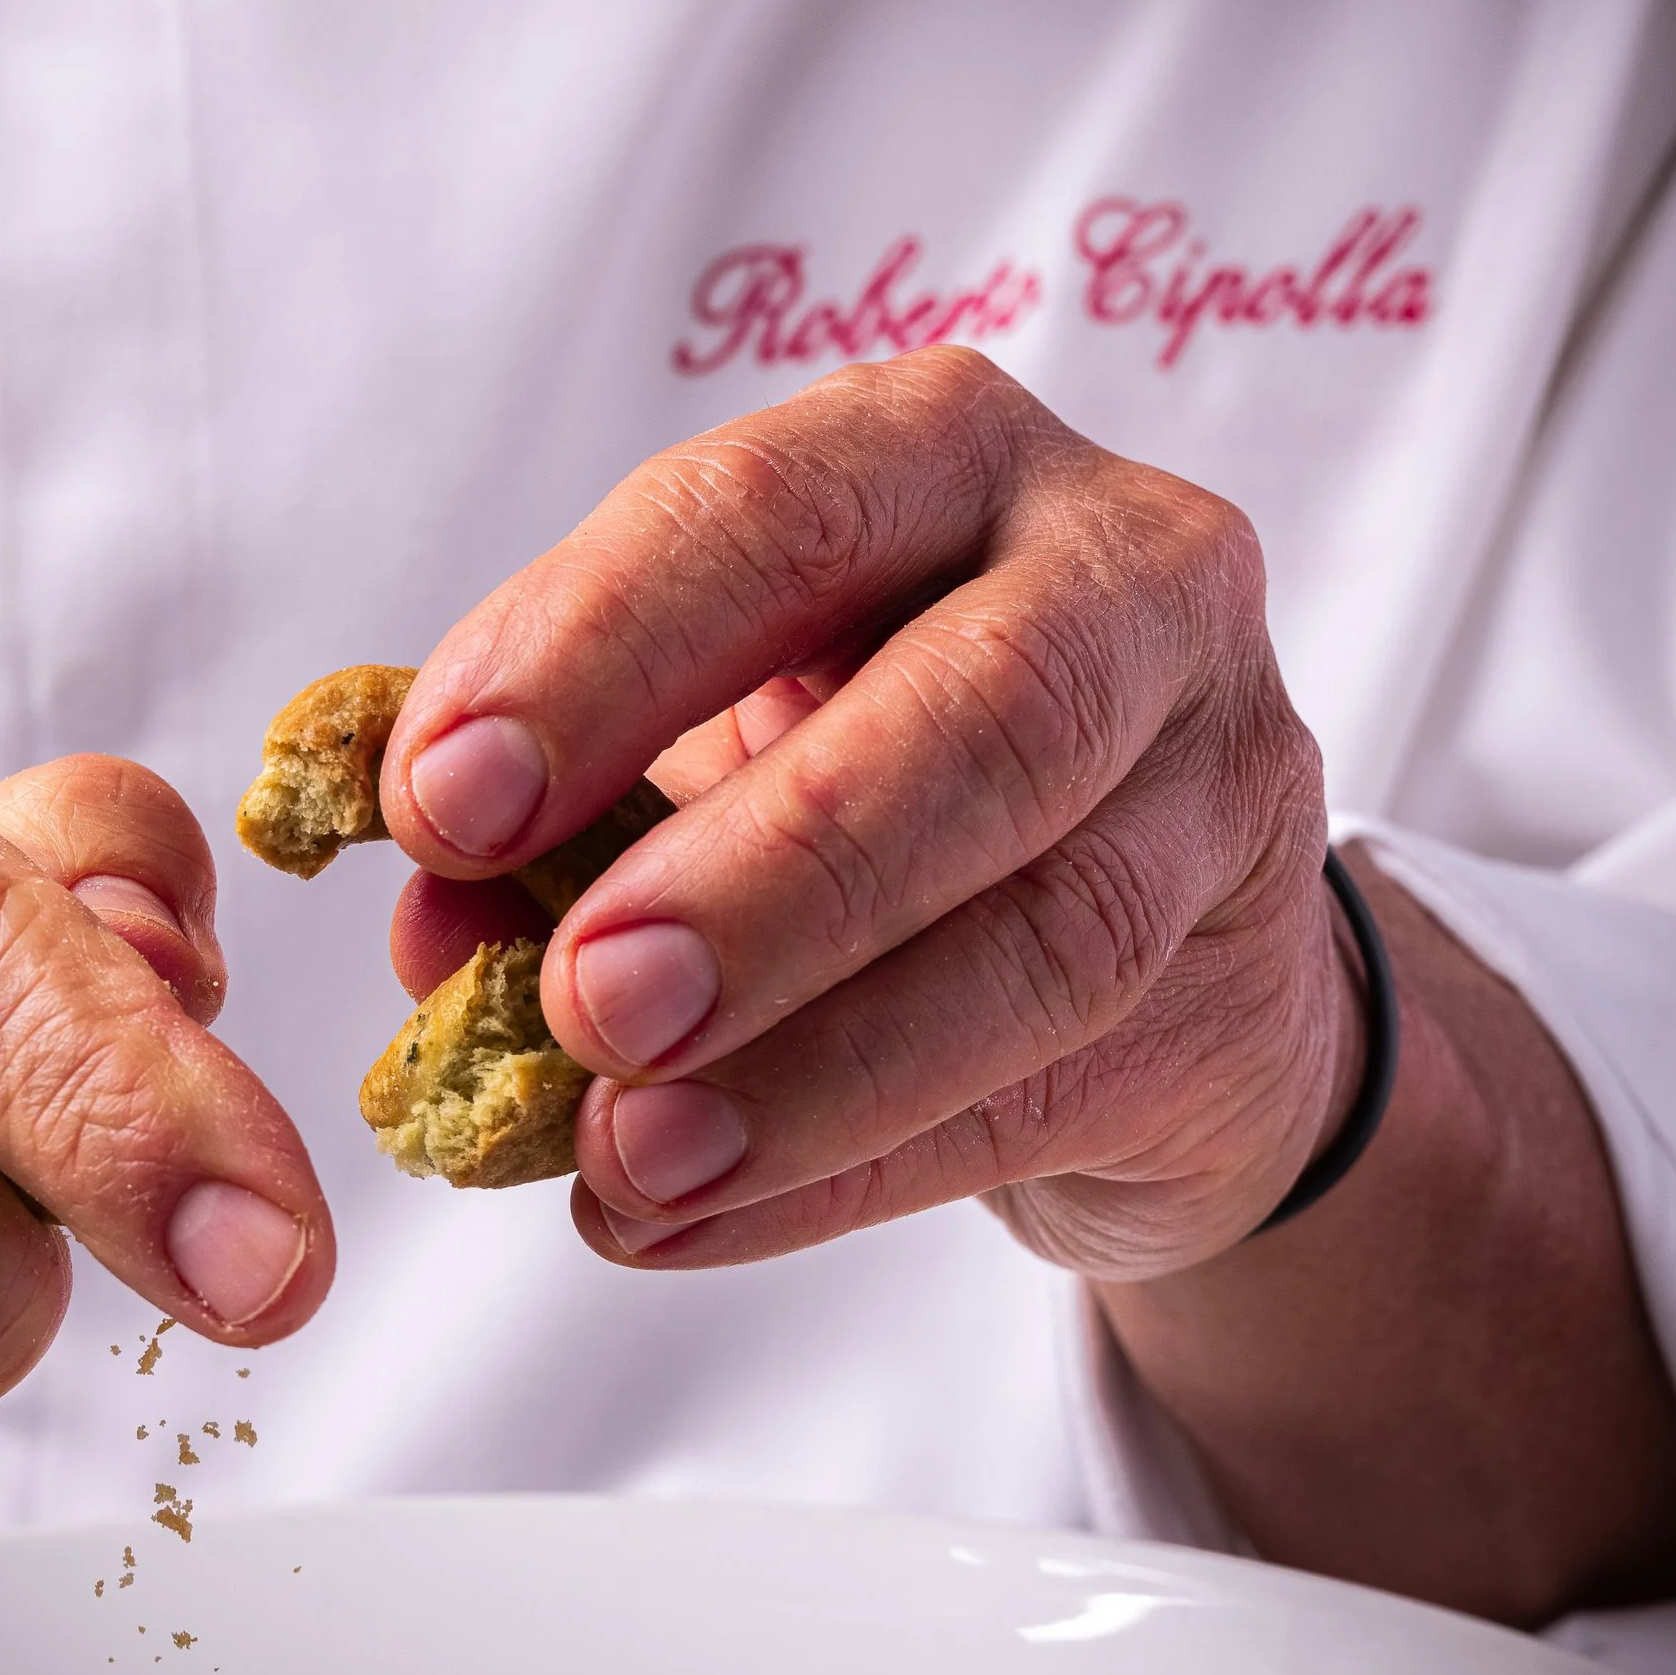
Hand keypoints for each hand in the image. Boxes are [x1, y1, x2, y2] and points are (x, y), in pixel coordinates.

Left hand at [380, 352, 1356, 1277]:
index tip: (440, 806)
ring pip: (1048, 932)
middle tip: (586, 1000)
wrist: (1138, 921)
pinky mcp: (1243, 984)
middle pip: (980, 711)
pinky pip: (1049, 1092)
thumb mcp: (707, 734)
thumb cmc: (875, 760)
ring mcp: (1217, 776)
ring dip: (814, 1068)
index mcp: (936, 452)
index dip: (599, 656)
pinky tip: (690, 1222)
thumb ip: (566, 807)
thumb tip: (432, 926)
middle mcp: (1118, 574)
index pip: (771, 513)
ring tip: (629, 1160)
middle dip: (767, 872)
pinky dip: (847, 1174)